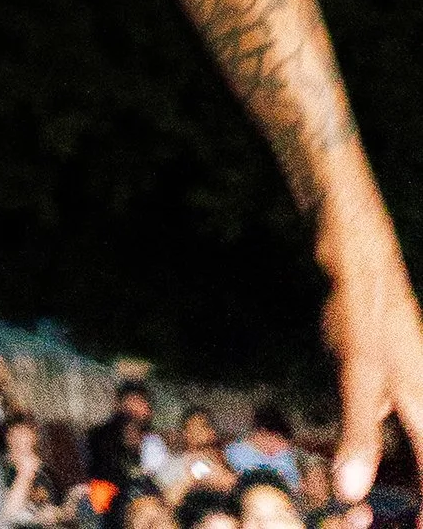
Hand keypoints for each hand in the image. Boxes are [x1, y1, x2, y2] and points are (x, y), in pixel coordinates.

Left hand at [320, 190, 422, 520]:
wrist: (357, 253)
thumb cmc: (364, 311)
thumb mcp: (360, 374)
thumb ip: (358, 433)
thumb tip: (350, 494)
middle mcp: (422, 400)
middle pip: (422, 461)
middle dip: (408, 496)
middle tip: (375, 520)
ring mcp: (404, 385)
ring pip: (404, 444)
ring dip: (386, 472)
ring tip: (361, 501)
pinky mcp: (382, 373)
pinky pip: (383, 422)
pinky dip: (365, 441)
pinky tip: (340, 450)